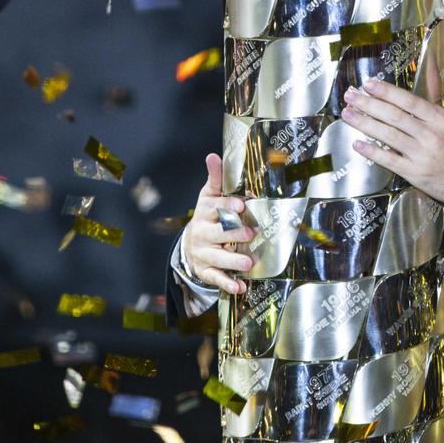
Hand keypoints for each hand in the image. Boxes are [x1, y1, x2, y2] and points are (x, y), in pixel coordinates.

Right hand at [182, 154, 255, 294]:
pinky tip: (240, 287)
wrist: (192, 242)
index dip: (227, 207)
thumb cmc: (209, 215)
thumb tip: (214, 155)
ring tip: (248, 263)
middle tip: (250, 233)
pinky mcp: (206, 270)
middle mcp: (202, 233)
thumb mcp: (210, 195)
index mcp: (205, 212)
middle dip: (233, 234)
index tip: (240, 205)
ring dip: (233, 262)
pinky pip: (216, 278)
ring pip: (217, 258)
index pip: (214, 208)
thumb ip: (217, 178)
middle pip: (217, 234)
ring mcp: (204, 253)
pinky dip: (228, 284)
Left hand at [341, 61, 443, 203]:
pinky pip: (389, 161)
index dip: (387, 92)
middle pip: (394, 116)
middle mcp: (430, 135)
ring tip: (347, 114)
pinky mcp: (415, 173)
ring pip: (388, 136)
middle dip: (369, 104)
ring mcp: (421, 155)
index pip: (408, 102)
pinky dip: (372, 152)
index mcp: (441, 119)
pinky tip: (358, 144)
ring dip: (365, 124)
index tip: (369, 84)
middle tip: (350, 95)